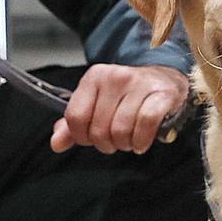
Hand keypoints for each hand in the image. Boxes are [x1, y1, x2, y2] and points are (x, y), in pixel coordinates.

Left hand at [52, 65, 191, 155]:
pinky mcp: (161, 94)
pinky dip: (141, 141)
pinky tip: (141, 143)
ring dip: (125, 144)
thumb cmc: (129, 96)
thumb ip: (74, 124)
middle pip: (98, 129)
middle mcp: (115, 77)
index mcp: (94, 77)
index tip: (91, 138)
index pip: (75, 117)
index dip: (81, 137)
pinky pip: (145, 124)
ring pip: (120, 129)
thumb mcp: (97, 104)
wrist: (165, 79)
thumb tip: (56, 143)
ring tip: (129, 140)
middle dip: (106, 144)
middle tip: (115, 141)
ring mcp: (139, 84)